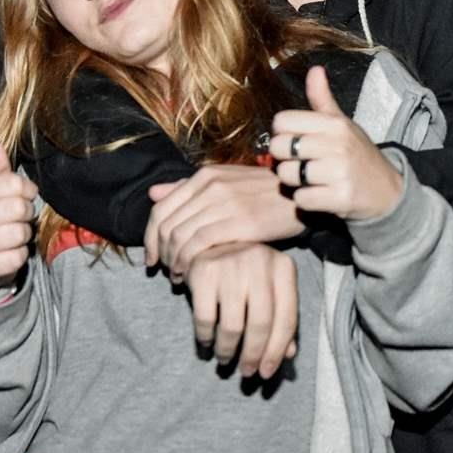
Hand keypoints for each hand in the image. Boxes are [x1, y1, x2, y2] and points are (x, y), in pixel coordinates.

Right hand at [0, 140, 35, 287]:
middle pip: (17, 208)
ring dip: (24, 235)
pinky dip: (20, 256)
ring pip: (17, 234)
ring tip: (16, 234)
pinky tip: (11, 252)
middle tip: (21, 218)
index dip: (27, 190)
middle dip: (27, 214)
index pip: (14, 184)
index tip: (25, 196)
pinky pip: (15, 259)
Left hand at [145, 166, 304, 277]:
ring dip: (173, 261)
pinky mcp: (239, 221)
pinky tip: (191, 274)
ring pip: (180, 235)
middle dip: (160, 253)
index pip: (161, 207)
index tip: (152, 257)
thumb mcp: (227, 182)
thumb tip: (153, 193)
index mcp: (205, 176)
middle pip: (166, 224)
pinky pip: (199, 244)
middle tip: (164, 271)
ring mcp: (224, 202)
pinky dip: (188, 261)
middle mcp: (210, 186)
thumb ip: (189, 188)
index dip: (150, 236)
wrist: (302, 195)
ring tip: (178, 276)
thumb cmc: (265, 193)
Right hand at [184, 242, 298, 378]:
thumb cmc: (248, 273)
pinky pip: (205, 318)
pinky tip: (207, 345)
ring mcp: (231, 264)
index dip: (277, 350)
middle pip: (261, 324)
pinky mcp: (204, 270)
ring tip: (226, 359)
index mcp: (284, 267)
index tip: (266, 372)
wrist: (212, 243)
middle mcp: (260, 262)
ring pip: (233, 325)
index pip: (287, 318)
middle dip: (253, 355)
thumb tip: (290, 355)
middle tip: (247, 372)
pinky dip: (206, 338)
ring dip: (228, 350)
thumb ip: (282, 319)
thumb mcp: (271, 290)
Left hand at [270, 65, 403, 220]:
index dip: (283, 133)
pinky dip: (306, 200)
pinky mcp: (340, 197)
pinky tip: (319, 194)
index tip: (296, 141)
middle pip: (280, 148)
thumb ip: (322, 99)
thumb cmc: (358, 154)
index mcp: (334, 124)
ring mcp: (339, 172)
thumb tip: (314, 69)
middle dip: (284, 159)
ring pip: (287, 175)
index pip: (282, 121)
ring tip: (310, 179)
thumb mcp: (342, 124)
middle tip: (300, 163)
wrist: (387, 190)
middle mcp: (337, 144)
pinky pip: (301, 199)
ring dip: (294, 181)